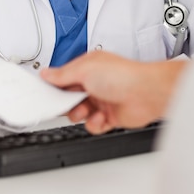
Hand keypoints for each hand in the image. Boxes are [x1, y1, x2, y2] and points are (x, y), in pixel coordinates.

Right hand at [41, 51, 187, 133]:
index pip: (64, 78)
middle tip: (67, 103)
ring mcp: (102, 100)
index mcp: (87, 67)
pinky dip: (94, 124)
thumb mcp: (84, 70)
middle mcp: (94, 83)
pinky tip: (100, 117)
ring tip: (86, 109)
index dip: (55, 86)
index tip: (47, 94)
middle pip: (70, 97)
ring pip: (80, 113)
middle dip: (67, 103)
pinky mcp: (109, 116)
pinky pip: (93, 125)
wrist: (146, 93)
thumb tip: (47, 74)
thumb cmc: (122, 75)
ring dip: (81, 114)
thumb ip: (62, 75)